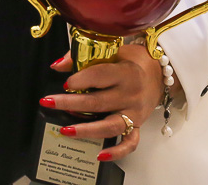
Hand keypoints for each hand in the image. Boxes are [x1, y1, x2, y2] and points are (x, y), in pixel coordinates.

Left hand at [43, 44, 165, 160]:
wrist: (158, 72)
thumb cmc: (129, 60)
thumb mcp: (110, 51)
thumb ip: (82, 57)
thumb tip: (57, 66)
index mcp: (124, 72)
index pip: (100, 76)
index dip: (80, 79)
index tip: (65, 83)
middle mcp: (130, 95)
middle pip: (98, 102)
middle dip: (70, 103)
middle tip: (48, 102)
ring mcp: (135, 113)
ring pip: (110, 126)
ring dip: (86, 130)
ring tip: (65, 130)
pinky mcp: (138, 126)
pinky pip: (129, 143)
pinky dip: (116, 152)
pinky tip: (99, 155)